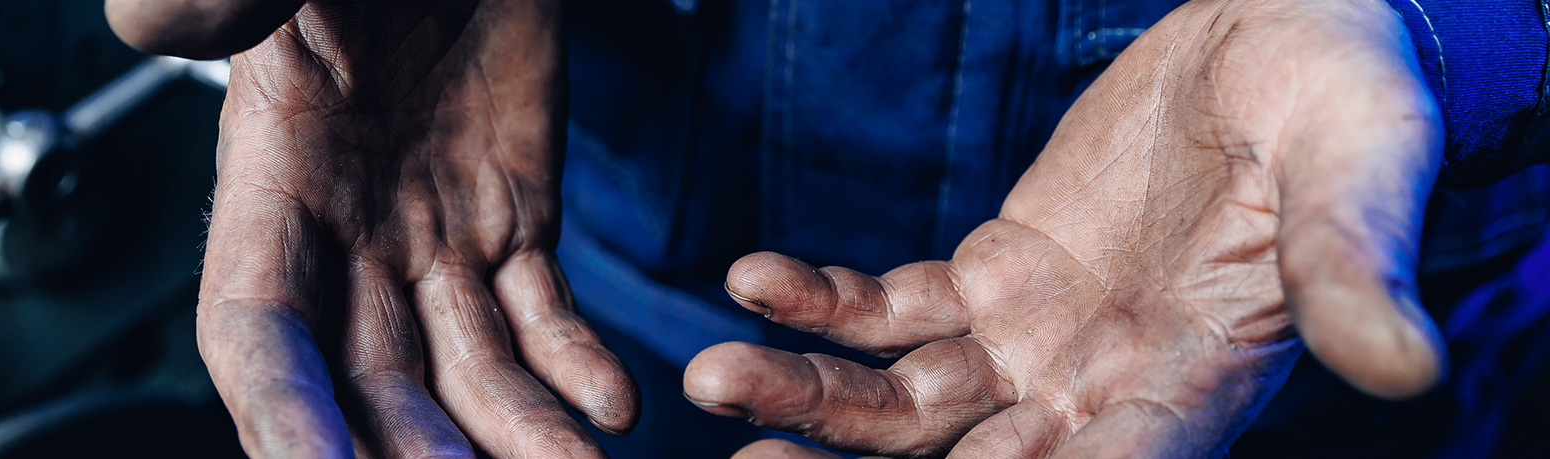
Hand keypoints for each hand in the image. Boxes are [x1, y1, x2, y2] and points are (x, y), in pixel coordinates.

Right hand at [106, 0, 640, 456]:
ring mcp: (435, 236)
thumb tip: (169, 21)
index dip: (278, 407)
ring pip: (469, 369)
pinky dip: (577, 366)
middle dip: (409, 444)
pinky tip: (612, 405)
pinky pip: (547, 315)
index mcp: (271, 180)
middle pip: (367, 378)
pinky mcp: (516, 220)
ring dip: (515, 433)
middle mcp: (348, 232)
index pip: (255, 327)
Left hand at [684, 0, 1444, 455]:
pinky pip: (894, 309)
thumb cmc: (1349, 99)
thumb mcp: (1361, 169)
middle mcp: (1103, 389)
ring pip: (908, 401)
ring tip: (714, 375)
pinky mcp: (998, 274)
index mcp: (1192, 391)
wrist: (1291, 32)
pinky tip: (754, 281)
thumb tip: (1402, 363)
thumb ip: (1353, 264)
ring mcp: (1040, 339)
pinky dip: (826, 304)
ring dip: (811, 395)